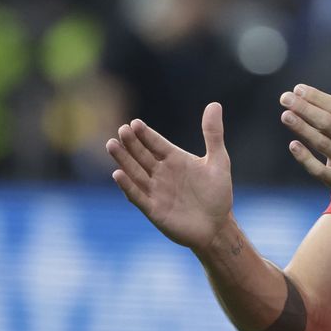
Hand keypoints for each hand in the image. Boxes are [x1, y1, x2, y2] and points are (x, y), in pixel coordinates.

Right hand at [106, 103, 233, 251]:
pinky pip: (137, 195)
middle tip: (121, 130)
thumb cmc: (218, 194)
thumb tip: (214, 104)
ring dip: (123, 160)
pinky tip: (118, 174)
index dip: (145, 134)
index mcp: (174, 159)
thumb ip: (213, 134)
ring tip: (112, 145)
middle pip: (141, 155)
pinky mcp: (153, 209)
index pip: (155, 143)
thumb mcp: (218, 161)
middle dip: (131, 143)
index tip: (135, 123)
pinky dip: (127, 186)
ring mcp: (155, 191)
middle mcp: (161, 173)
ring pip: (135, 172)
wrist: (217, 226)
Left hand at [280, 67, 330, 205]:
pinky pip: (320, 171)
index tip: (298, 89)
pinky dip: (306, 159)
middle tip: (285, 98)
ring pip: (323, 145)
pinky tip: (293, 145)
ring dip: (303, 129)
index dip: (317, 98)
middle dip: (305, 109)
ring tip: (286, 115)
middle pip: (328, 124)